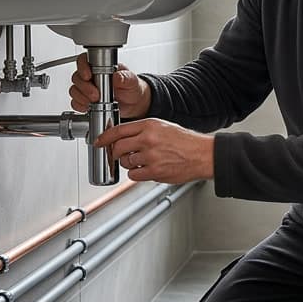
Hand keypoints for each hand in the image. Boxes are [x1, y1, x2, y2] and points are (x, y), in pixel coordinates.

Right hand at [69, 52, 151, 117]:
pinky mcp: (86, 100)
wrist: (134, 103)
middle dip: (84, 87)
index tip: (88, 76)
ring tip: (94, 101)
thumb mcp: (132, 81)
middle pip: (77, 77)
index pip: (84, 60)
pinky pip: (75, 102)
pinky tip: (88, 107)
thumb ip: (126, 77)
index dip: (82, 67)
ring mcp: (87, 88)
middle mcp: (91, 76)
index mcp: (101, 66)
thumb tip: (117, 76)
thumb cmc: (131, 87)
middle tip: (95, 94)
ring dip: (81, 97)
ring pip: (74, 90)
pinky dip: (79, 105)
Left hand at [94, 118, 214, 183]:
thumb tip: (123, 137)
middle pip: (118, 148)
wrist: (203, 155)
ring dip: (130, 164)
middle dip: (114, 153)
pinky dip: (137, 174)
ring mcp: (151, 156)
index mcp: (150, 125)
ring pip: (125, 162)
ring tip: (143, 161)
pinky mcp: (155, 171)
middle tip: (117, 155)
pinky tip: (147, 169)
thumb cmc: (186, 142)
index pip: (118, 130)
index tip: (99, 142)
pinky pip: (134, 175)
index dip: (104, 137)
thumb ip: (143, 130)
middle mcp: (148, 139)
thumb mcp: (163, 127)